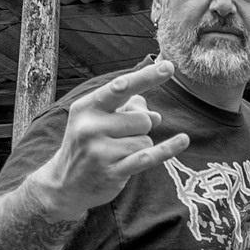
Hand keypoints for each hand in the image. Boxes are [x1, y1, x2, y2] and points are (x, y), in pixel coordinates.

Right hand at [28, 60, 190, 219]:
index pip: (122, 87)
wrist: (65, 183)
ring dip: (141, 146)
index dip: (147, 77)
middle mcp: (91, 126)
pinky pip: (148, 157)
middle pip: (141, 119)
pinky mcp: (114, 171)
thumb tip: (154, 115)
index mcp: (87, 107)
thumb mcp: (98, 121)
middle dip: (141, 128)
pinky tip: (183, 140)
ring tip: (119, 153)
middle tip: (122, 138)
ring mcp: (101, 151)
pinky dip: (168, 149)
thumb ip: (126, 110)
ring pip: (145, 140)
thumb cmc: (88, 146)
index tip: (169, 66)